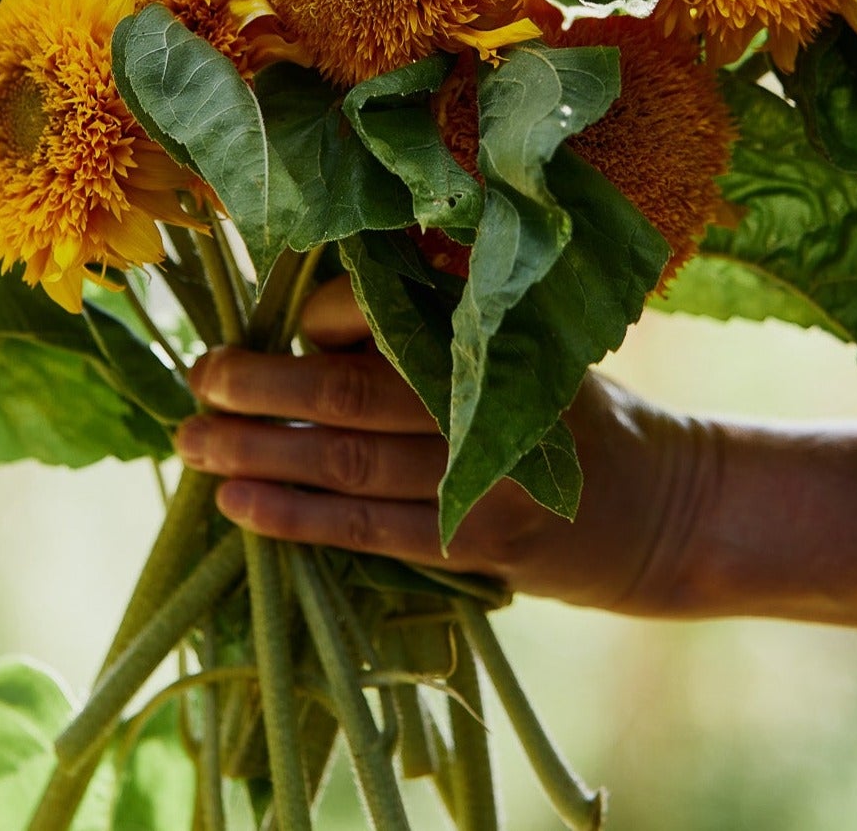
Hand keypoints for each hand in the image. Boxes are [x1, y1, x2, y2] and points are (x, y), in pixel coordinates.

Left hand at [176, 277, 718, 614]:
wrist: (664, 506)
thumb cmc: (571, 413)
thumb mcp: (522, 345)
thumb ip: (432, 325)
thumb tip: (314, 321)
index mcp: (488, 334)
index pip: (381, 315)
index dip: (314, 320)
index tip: (264, 328)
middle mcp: (482, 396)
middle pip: (348, 392)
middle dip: (259, 387)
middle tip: (196, 382)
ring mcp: (482, 474)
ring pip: (347, 463)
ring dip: (260, 453)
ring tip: (192, 448)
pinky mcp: (482, 541)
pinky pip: (370, 529)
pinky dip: (299, 516)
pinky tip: (241, 506)